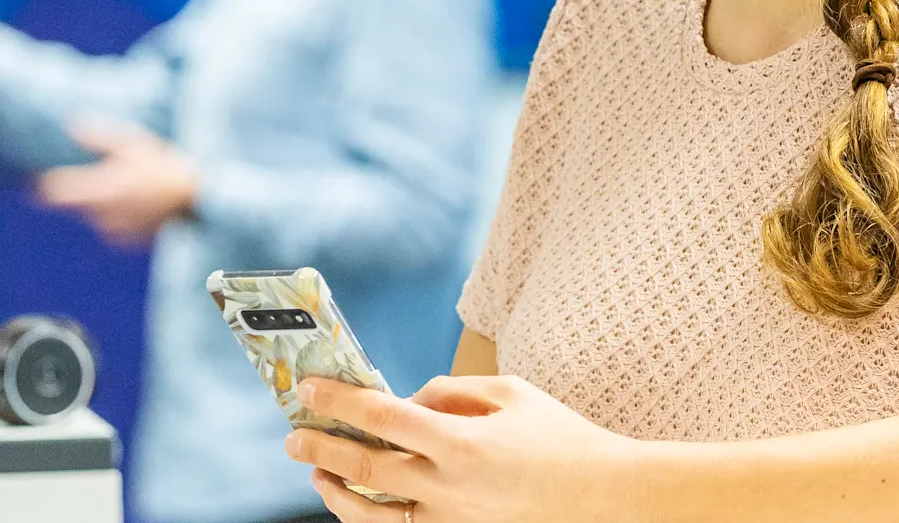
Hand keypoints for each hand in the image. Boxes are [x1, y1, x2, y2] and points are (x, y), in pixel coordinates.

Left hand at [35, 123, 198, 243]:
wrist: (195, 197)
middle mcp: (104, 211)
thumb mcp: (133, 143)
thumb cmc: (163, 165)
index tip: (31, 184)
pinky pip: (111, 229)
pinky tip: (136, 206)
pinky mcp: (127, 240)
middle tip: (96, 182)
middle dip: (77, 195)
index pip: (59, 191)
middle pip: (75, 206)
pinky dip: (117, 218)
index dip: (42, 187)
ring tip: (128, 190)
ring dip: (100, 206)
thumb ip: (99, 138)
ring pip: (94, 217)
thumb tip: (71, 124)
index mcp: (103, 187)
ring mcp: (115, 228)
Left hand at [284, 375, 641, 522]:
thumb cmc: (562, 439)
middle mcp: (451, 486)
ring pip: (374, 513)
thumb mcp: (511, 393)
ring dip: (336, 491)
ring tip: (317, 472)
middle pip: (366, 467)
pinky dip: (372, 519)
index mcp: (463, 441)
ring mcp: (453, 522)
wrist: (606, 499)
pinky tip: (358, 503)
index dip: (340, 401)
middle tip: (292, 433)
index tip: (310, 388)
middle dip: (321, 447)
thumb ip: (452, 392)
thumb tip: (407, 399)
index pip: (382, 417)